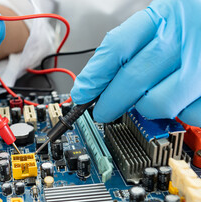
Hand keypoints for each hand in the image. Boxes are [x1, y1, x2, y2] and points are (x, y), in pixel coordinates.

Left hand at [71, 0, 200, 126]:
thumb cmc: (195, 19)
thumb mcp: (166, 16)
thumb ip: (135, 41)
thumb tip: (98, 76)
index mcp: (166, 15)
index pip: (117, 47)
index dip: (94, 75)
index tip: (82, 92)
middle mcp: (184, 39)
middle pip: (132, 79)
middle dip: (109, 102)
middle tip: (102, 111)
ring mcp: (200, 66)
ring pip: (156, 103)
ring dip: (143, 108)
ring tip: (145, 100)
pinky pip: (187, 115)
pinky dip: (175, 114)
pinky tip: (174, 100)